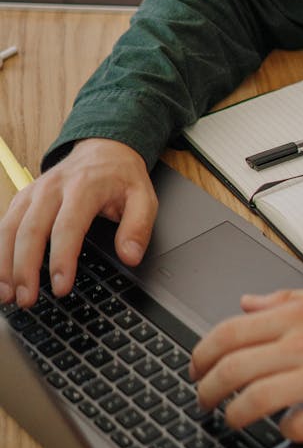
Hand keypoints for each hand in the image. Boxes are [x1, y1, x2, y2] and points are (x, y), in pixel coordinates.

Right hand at [0, 138, 157, 306]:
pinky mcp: (23, 197)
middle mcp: (53, 188)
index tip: (61, 286)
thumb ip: (138, 227)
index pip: (67, 227)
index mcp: (84, 187)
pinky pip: (4, 224)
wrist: (103, 149)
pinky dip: (0, 251)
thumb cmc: (121, 176)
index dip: (62, 259)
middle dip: (25, 268)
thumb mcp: (144, 197)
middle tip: (27, 299)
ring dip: (5, 263)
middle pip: (31, 230)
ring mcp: (34, 192)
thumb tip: (130, 256)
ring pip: (10, 228)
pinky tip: (2, 274)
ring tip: (8, 294)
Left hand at [190, 288, 302, 442]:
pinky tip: (284, 428)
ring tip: (231, 420)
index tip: (195, 368)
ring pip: (256, 400)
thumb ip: (283, 300)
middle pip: (234, 369)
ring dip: (235, 415)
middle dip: (207, 389)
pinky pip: (299, 426)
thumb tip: (246, 302)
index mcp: (299, 314)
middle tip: (202, 400)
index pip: (229, 332)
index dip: (202, 355)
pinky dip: (284, 431)